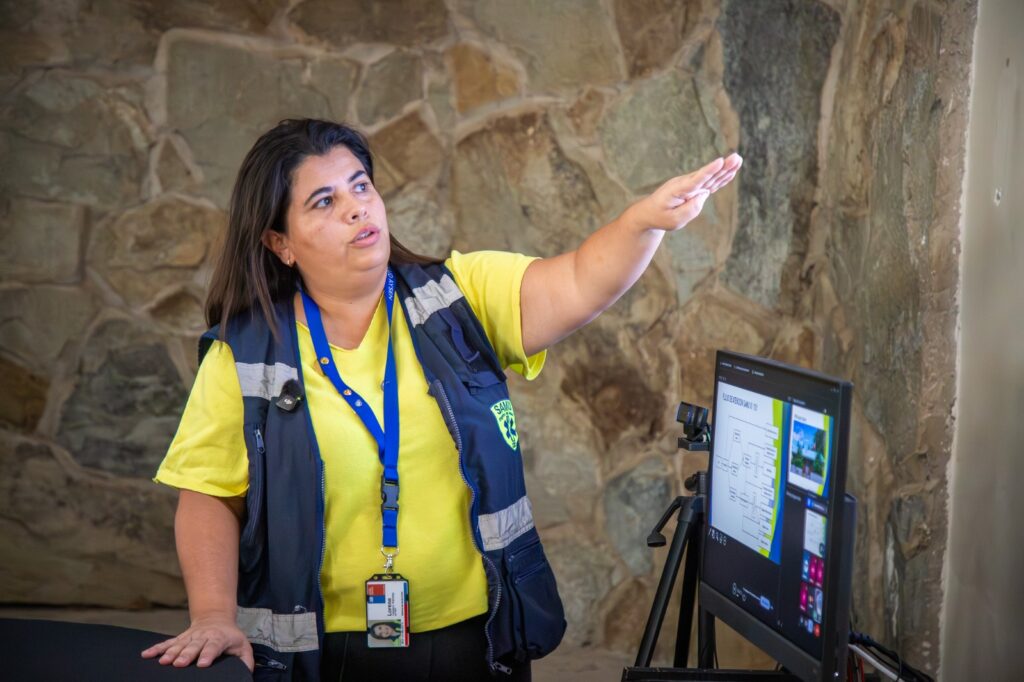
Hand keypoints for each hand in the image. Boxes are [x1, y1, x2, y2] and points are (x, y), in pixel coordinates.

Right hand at [141, 615, 253, 671]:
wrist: (216, 618)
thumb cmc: (230, 637)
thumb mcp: (243, 646)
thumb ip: (246, 661)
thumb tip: (246, 674)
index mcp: (219, 638)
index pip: (213, 646)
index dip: (208, 654)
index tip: (202, 663)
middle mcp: (203, 636)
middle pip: (194, 646)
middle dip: (186, 655)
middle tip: (179, 664)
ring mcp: (190, 637)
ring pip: (179, 644)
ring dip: (171, 653)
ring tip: (163, 662)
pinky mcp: (180, 638)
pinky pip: (167, 643)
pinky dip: (156, 649)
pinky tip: (146, 654)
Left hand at [624, 153, 742, 231]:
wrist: (649, 212)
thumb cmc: (660, 217)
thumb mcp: (674, 220)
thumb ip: (690, 209)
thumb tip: (704, 195)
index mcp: (678, 189)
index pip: (696, 179)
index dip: (709, 171)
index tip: (719, 161)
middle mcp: (685, 183)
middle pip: (707, 175)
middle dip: (723, 167)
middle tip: (736, 157)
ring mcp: (690, 184)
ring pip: (711, 177)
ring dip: (725, 169)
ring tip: (738, 159)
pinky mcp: (693, 187)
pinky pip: (709, 182)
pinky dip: (721, 177)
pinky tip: (732, 171)